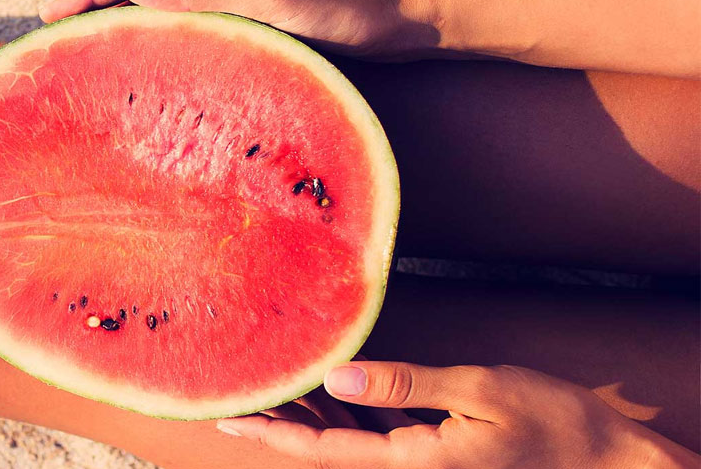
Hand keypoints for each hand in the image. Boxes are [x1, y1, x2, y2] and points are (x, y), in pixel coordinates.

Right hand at [39, 0, 434, 57]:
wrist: (405, 17)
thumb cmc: (348, 4)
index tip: (53, 15)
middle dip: (101, 0)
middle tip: (54, 30)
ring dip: (129, 16)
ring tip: (88, 41)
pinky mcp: (256, 3)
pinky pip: (196, 14)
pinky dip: (164, 30)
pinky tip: (152, 51)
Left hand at [216, 362, 698, 468]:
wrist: (605, 460)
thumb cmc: (553, 421)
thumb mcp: (480, 391)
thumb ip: (405, 385)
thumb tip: (336, 376)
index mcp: (411, 460)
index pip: (324, 449)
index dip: (273, 431)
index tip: (228, 417)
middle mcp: (408, 467)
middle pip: (326, 445)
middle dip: (280, 419)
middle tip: (236, 388)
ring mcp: (420, 462)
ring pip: (347, 439)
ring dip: (309, 412)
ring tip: (271, 380)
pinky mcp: (434, 451)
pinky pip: (375, 433)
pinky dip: (346, 409)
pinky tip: (329, 385)